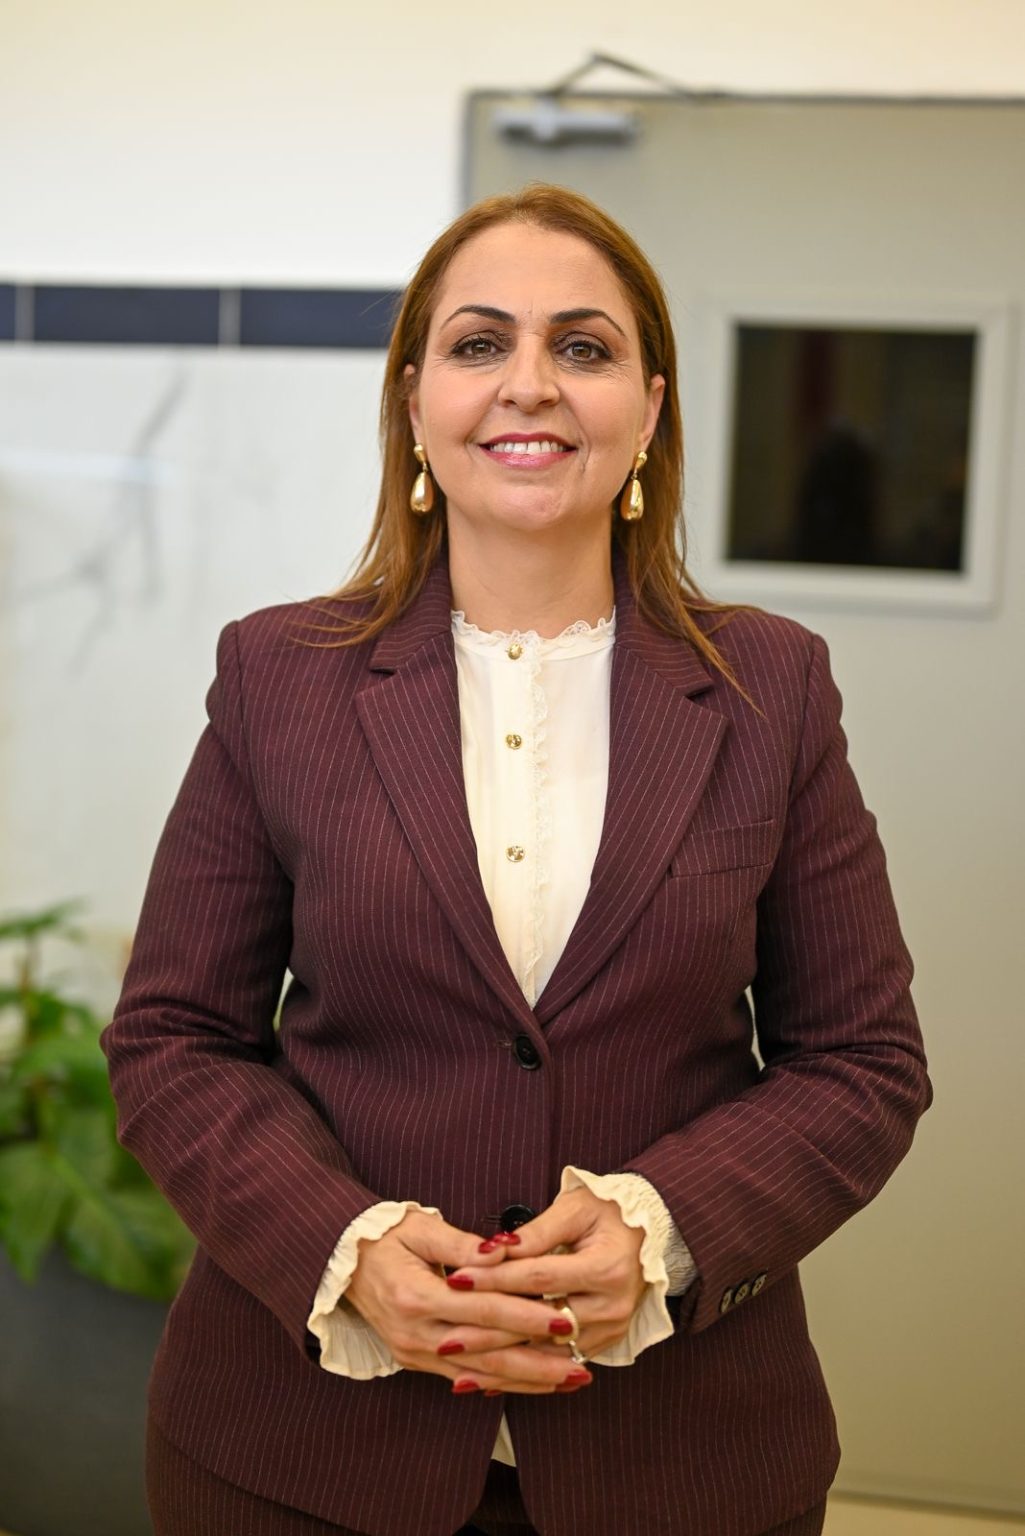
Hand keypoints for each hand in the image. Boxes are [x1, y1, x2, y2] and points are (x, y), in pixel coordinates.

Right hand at [344, 1209, 595, 1394]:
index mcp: (418, 1297)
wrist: (343, 1261)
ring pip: (481, 1374)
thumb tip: (502, 1251)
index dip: (529, 1317)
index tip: (566, 1319)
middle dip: (539, 1362)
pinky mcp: (416, 1360)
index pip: (487, 1311)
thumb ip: (461, 1244)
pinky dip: (501, 1381)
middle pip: (489, 1354)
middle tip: (581, 1366)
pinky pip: (465, 1377)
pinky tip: (532, 1384)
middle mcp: (417, 1334)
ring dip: (527, 1380)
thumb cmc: (386, 1236)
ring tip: (568, 1380)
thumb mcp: (420, 1227)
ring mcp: (415, 1353)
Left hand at [447, 1186, 645, 1362]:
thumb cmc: (606, 1212)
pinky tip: (487, 1376)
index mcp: (606, 1268)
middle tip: (444, 1335)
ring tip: (459, 1363)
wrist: (648, 1234)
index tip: (456, 1279)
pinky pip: (557, 1360)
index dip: (495, 1279)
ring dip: (500, 1359)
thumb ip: (535, 1232)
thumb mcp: (574, 1208)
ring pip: (545, 1351)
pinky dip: (522, 1367)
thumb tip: (494, 1249)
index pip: (539, 1278)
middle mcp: (612, 1306)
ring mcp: (611, 1329)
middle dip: (488, 1330)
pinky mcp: (605, 1343)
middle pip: (539, 1323)